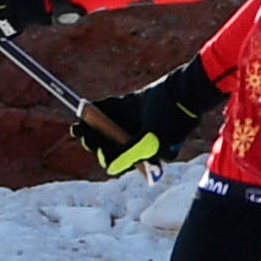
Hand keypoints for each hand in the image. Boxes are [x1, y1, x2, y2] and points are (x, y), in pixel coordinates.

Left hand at [74, 62, 219, 175]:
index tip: (98, 150)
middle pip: (110, 143)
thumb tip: (110, 169)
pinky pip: (111, 108)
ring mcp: (133, 121)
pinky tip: (87, 107)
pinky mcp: (131, 105)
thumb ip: (130, 154)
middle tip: (80, 135)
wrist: (184, 91)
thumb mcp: (151, 141)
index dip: (107, 155)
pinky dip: (99, 107)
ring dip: (91, 126)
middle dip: (94, 141)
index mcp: (145, 152)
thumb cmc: (173, 120)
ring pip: (107, 126)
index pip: (121, 158)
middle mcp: (138, 138)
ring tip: (77, 126)